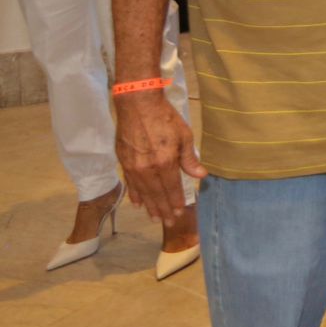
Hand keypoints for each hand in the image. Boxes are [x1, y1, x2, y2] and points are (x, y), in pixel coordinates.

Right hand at [114, 90, 205, 224]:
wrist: (138, 104)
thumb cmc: (165, 118)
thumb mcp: (184, 135)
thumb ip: (189, 159)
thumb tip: (201, 175)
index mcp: (165, 162)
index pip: (171, 188)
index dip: (176, 201)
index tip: (179, 213)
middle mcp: (148, 168)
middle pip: (157, 194)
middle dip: (163, 209)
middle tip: (168, 222)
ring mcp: (133, 166)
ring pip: (143, 191)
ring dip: (150, 206)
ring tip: (155, 218)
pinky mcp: (123, 161)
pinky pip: (130, 183)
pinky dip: (134, 194)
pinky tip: (138, 203)